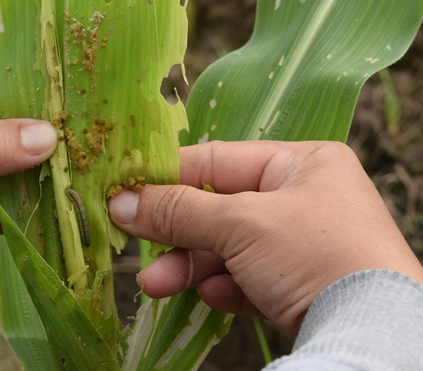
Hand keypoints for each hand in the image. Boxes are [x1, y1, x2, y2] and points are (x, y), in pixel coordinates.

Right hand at [109, 141, 422, 332]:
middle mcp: (303, 198)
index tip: (126, 190)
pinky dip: (227, 287)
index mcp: (301, 163)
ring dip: (190, 266)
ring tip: (156, 285)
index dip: (169, 175)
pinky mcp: (300, 284)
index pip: (219, 160)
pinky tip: (216, 298)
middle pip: (219, 208)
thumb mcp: (241, 223)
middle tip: (133, 241)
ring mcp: (302, 243)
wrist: (374, 334)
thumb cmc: (314, 253)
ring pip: (228, 247)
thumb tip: (119, 202)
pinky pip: (249, 278)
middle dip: (176, 231)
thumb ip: (178, 210)